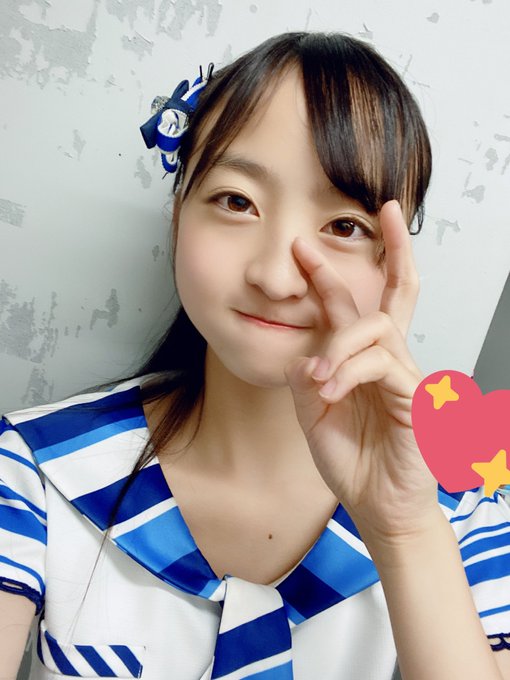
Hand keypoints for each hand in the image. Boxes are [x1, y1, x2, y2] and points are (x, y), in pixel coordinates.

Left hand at [284, 200, 439, 544]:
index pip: (351, 306)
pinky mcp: (417, 395)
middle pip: (397, 293)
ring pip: (375, 328)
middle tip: (389, 209)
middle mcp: (387, 358)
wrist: (377, 505)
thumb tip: (305, 352)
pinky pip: (381, 364)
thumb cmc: (354, 460)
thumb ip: (308, 376)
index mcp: (361, 360)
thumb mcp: (314, 413)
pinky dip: (348, 371)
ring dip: (338, 346)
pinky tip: (330, 390)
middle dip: (396, 248)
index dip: (330, 273)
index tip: (303, 246)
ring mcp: (405, 374)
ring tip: (317, 380)